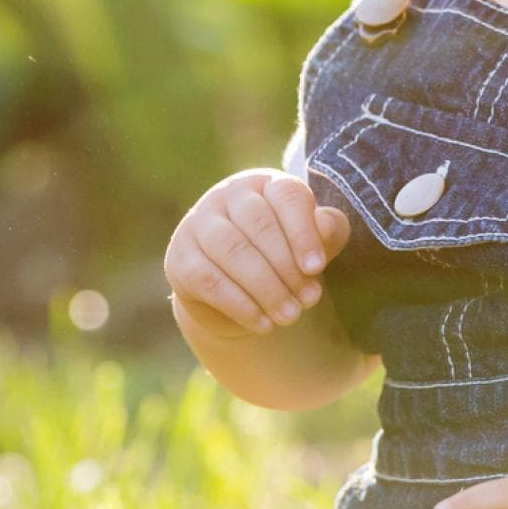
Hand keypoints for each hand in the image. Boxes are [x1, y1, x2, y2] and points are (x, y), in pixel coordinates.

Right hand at [165, 169, 351, 341]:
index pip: (286, 195)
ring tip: (290, 317)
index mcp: (264, 184)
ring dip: (266, 288)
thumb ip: (327, 232)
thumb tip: (326, 226)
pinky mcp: (180, 258)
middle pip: (259, 224)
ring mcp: (198, 223)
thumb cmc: (284, 258)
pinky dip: (240, 305)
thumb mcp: (312, 244)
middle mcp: (227, 195)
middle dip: (287, 268)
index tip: (317, 268)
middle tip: (308, 301)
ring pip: (232, 250)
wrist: (238, 293)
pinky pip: (209, 280)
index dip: (304, 232)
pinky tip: (263, 324)